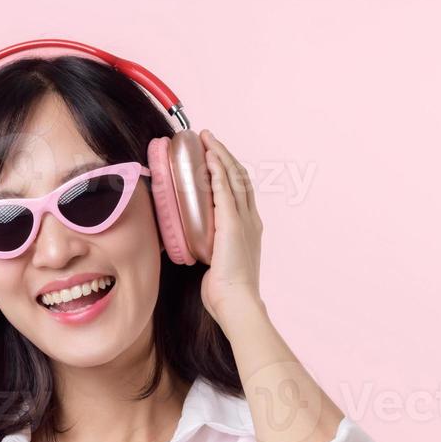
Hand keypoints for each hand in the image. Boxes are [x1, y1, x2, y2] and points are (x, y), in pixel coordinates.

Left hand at [199, 129, 266, 335]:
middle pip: (240, 177)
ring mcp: (244, 220)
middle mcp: (250, 220)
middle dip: (224, 155)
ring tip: (206, 139)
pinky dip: (218, 170)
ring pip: (234, 178)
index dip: (228, 170)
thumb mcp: (215, 263)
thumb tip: (190, 245)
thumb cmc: (225, 291)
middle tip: (208, 138)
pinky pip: (226, 190)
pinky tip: (209, 157)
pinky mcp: (233, 224)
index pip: (240, 191)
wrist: (237, 302)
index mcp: (248, 228)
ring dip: (219, 155)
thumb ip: (207, 248)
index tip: (214, 156)